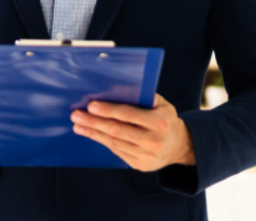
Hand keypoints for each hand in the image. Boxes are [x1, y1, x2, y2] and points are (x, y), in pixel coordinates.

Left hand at [71, 93, 195, 171]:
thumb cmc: (166, 120)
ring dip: (93, 133)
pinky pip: (117, 151)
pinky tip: (92, 134)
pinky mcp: (139, 165)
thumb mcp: (163, 105)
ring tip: (79, 125)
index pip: (129, 115)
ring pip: (114, 143)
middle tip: (77, 115)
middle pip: (117, 130)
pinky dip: (103, 142)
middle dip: (94, 122)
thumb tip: (118, 90)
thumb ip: (145, 97)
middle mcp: (153, 140)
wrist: (179, 146)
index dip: (108, 110)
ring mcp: (146, 155)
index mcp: (159, 122)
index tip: (91, 105)